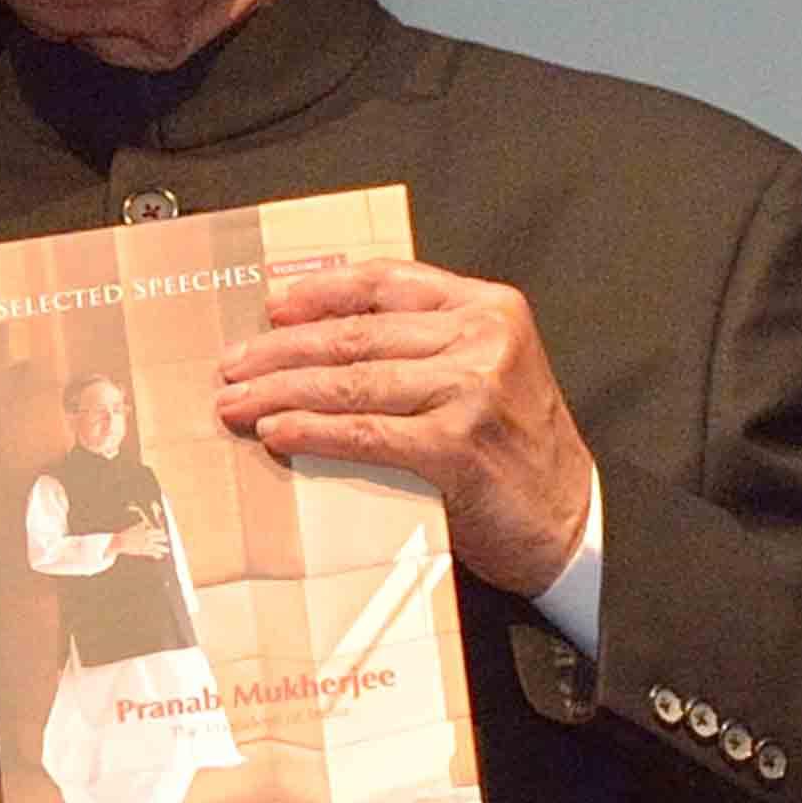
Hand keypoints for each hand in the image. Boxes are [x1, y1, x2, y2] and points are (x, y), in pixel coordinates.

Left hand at [212, 259, 591, 588]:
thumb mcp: (487, 372)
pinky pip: (365, 432)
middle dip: (283, 350)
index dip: (322, 292)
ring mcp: (471, 390)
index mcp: (488, 307)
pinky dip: (313, 431)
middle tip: (232, 365)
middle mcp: (482, 338)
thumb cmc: (517, 451)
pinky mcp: (457, 445)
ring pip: (353, 381)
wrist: (569, 520)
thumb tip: (321, 345)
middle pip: (359, 334)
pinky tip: (277, 432)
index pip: (389, 282)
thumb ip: (427, 348)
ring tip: (237, 402)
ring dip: (283, 392)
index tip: (273, 307)